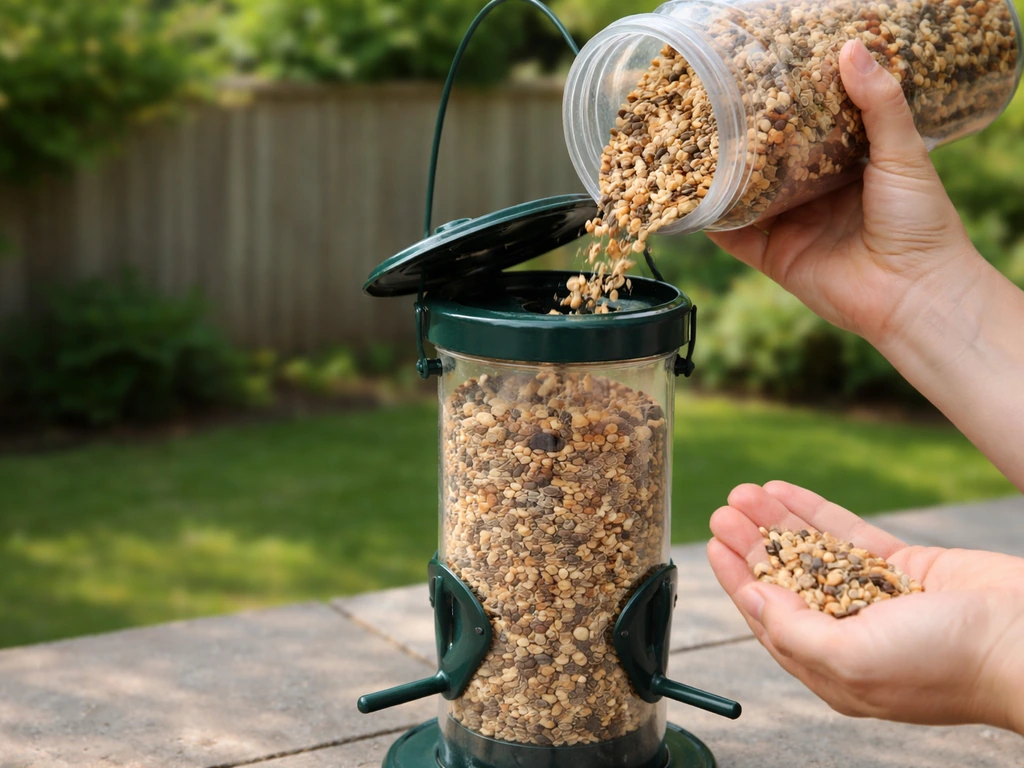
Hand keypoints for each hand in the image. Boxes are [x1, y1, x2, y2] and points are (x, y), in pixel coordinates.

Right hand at [707, 39, 988, 345]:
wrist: (914, 292)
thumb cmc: (921, 222)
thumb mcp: (905, 152)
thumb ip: (878, 103)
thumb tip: (851, 47)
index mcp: (845, 166)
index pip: (806, 129)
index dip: (783, 106)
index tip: (760, 77)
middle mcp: (813, 195)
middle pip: (768, 161)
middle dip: (743, 139)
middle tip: (713, 105)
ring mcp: (791, 227)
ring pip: (744, 196)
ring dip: (719, 176)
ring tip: (690, 142)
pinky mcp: (774, 258)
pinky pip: (733, 237)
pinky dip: (711, 220)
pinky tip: (687, 196)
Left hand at [707, 480, 1023, 733]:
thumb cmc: (945, 664)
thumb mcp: (853, 660)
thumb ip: (794, 632)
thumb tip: (755, 599)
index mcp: (835, 670)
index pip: (771, 620)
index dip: (739, 581)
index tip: (714, 545)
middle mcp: (853, 635)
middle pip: (787, 581)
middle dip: (753, 545)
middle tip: (724, 510)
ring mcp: (879, 600)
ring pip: (813, 553)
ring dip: (778, 522)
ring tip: (744, 493)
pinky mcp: (905, 568)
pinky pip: (848, 536)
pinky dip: (816, 512)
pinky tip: (785, 491)